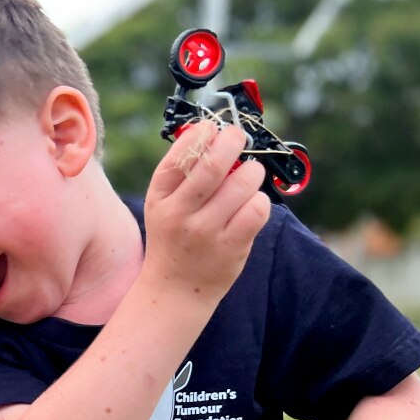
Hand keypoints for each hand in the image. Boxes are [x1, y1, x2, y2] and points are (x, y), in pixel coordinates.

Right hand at [141, 121, 270, 306]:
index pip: (180, 155)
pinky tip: (251, 204)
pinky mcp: (231, 247)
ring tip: (247, 177)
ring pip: (244, 182)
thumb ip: (182, 174)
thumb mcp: (163, 205)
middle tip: (238, 139)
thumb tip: (213, 132)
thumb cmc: (173, 239)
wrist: (174, 289)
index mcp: (160, 198)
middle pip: (214, 164)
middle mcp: (180, 214)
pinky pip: (258, 208)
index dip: (203, 133)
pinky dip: (260, 200)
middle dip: (233, 141)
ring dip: (252, 172)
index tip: (214, 129)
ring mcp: (206, 232)